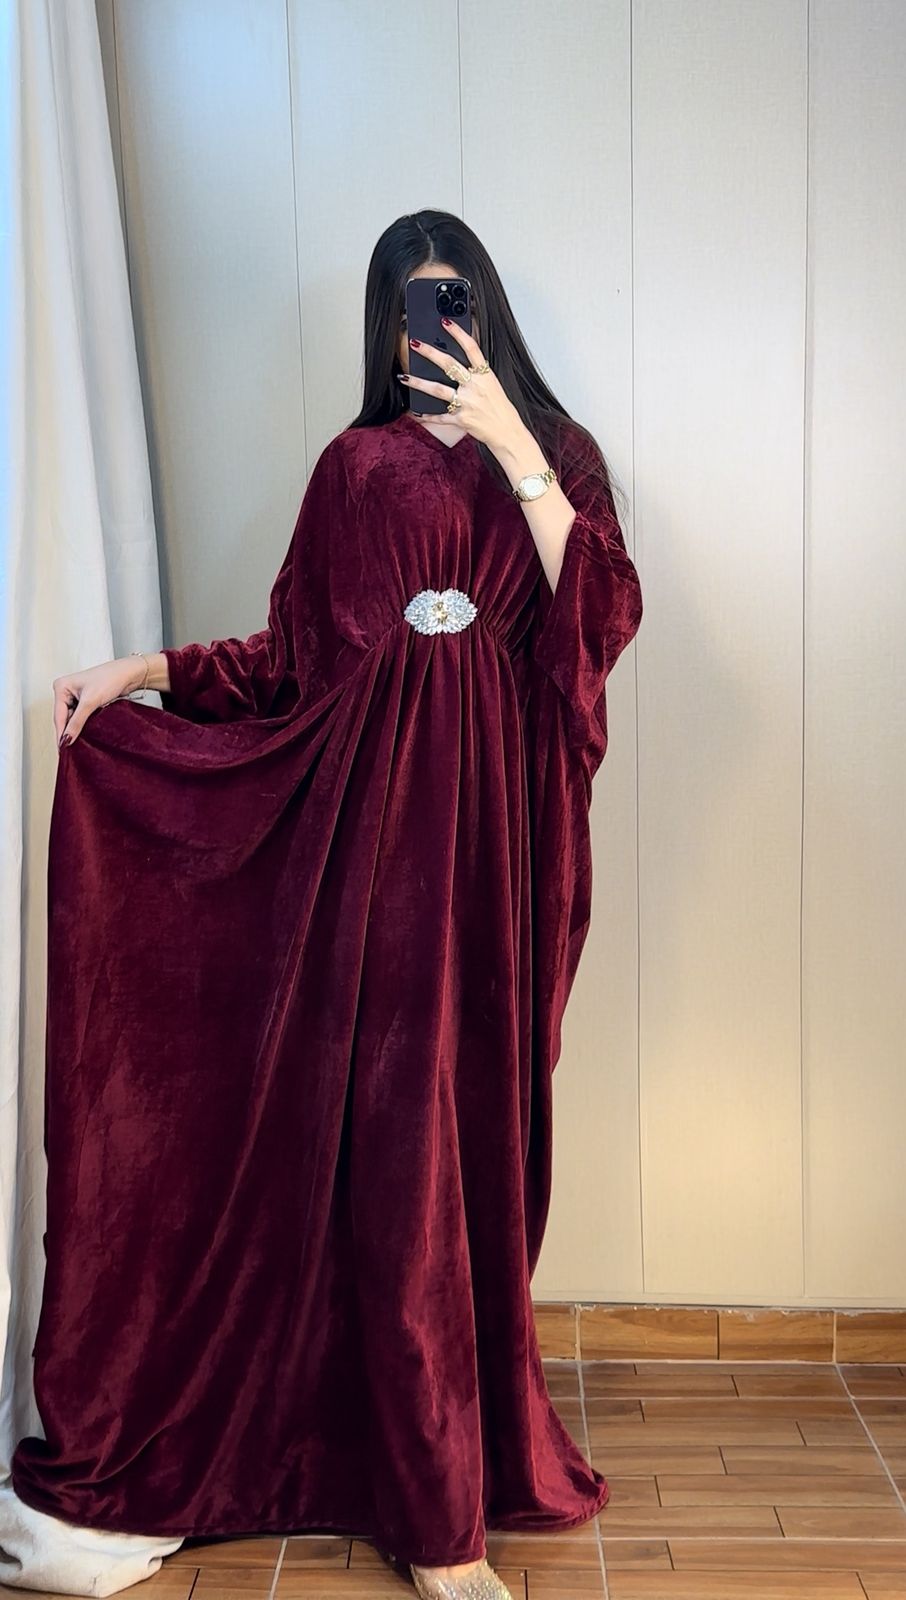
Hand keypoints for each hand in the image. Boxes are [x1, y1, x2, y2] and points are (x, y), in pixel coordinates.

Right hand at [52, 657, 142, 747]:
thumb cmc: (110, 678)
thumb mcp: (91, 701)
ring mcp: (76, 697)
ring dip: (76, 729)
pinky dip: (84, 725)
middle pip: (64, 718)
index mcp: (61, 686)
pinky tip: (86, 734)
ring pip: (73, 719)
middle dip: (68, 732)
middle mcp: (67, 691)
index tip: (62, 748)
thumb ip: (77, 721)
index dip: (61, 733)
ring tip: (78, 743)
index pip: (58, 715)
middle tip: (70, 749)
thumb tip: (67, 738)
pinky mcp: (86, 701)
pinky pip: (81, 717)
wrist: (129, 674)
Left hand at [400, 319, 525, 455]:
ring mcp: (467, 403)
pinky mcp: (462, 420)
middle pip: (449, 365)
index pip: (471, 348)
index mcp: (485, 375)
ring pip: (438, 390)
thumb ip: (477, 373)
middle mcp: (475, 386)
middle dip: (430, 353)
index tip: (445, 322)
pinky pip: (440, 417)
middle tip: (415, 343)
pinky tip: (416, 413)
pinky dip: (428, 417)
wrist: (508, 432)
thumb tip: (459, 364)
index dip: (458, 333)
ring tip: (404, 376)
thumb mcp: (493, 384)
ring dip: (418, 383)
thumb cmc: (501, 409)